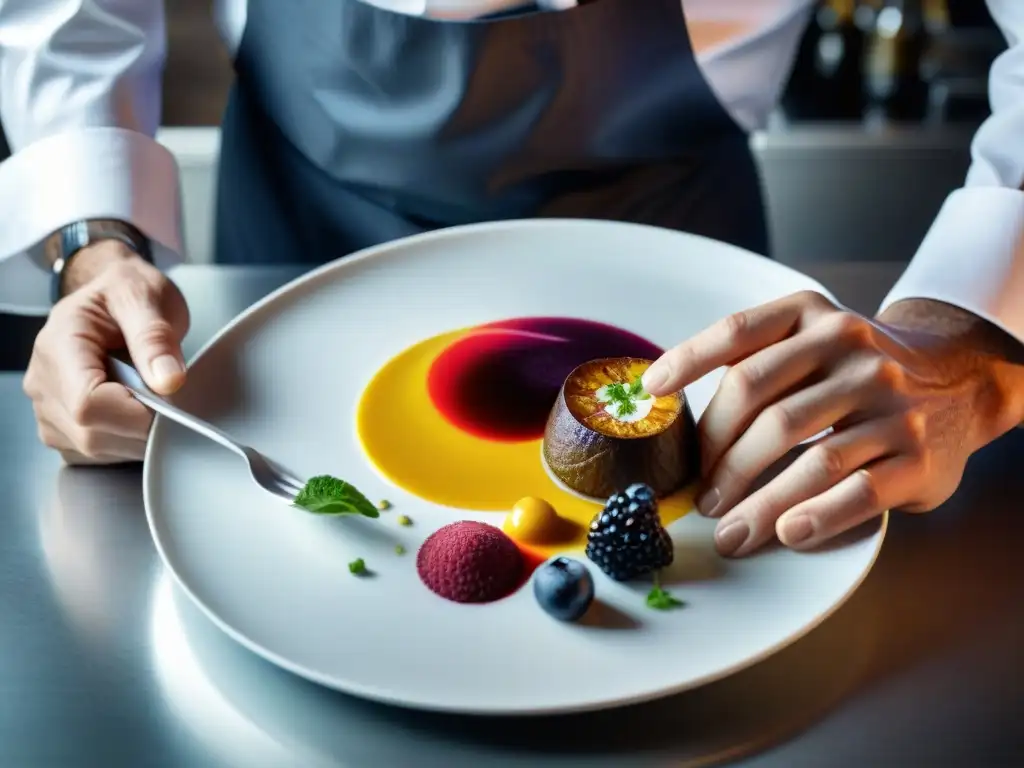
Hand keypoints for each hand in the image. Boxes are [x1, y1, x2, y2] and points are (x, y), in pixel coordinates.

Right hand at [23, 241, 189, 463]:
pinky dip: (127, 441)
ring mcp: (48, 409)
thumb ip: (155, 338)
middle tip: (172, 399)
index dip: (135, 414)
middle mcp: (44, 382)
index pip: (87, 404)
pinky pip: (97, 453)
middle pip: (92, 434)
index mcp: (58, 345)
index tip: (171, 402)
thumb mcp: (146, 298)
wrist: (113, 295)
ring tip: (153, 398)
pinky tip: (140, 412)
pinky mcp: (62, 428)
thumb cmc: (127, 293)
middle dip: (142, 427)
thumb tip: (168, 382)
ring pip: (96, 450)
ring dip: (136, 436)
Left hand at [642, 291, 1023, 556]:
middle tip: (700, 495)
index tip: (651, 393)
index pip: (737, 333)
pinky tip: (785, 532)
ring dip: (756, 500)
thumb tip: (674, 410)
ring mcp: (889, 402)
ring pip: (807, 457)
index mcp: (812, 317)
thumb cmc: (857, 370)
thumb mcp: (812, 339)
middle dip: (717, 456)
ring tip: (729, 530)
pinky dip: (816, 516)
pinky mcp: (917, 454)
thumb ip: (756, 360)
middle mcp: (852, 350)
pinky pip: (856, 491)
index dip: (687, 361)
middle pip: (762, 403)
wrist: (958, 380)